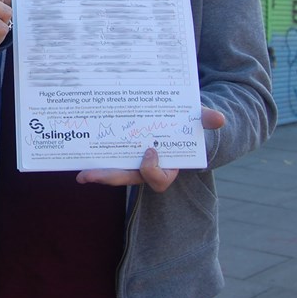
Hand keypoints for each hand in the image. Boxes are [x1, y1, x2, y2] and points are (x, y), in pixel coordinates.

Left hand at [74, 107, 226, 192]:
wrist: (180, 120)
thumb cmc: (188, 122)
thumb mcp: (198, 119)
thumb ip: (206, 120)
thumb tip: (219, 118)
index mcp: (167, 164)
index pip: (158, 179)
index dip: (151, 169)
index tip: (149, 150)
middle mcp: (147, 167)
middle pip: (127, 178)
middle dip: (108, 177)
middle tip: (88, 176)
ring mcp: (132, 161)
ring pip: (114, 171)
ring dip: (96, 172)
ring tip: (79, 173)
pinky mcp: (122, 152)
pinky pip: (107, 158)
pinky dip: (94, 157)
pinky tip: (78, 152)